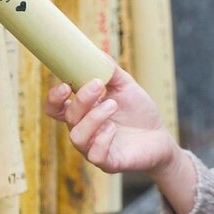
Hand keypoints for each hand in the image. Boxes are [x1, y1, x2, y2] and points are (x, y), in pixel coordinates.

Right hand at [44, 66, 177, 176]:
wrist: (160, 136)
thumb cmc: (139, 112)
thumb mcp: (125, 86)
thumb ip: (110, 70)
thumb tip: (95, 52)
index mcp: (83, 112)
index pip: (55, 108)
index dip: (54, 98)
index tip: (66, 85)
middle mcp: (84, 130)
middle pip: (68, 117)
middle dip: (81, 100)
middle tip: (98, 85)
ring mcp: (93, 147)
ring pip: (77, 137)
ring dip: (93, 117)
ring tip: (112, 105)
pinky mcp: (108, 162)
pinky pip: (94, 155)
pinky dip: (102, 139)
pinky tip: (114, 129)